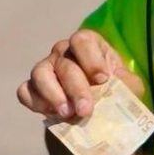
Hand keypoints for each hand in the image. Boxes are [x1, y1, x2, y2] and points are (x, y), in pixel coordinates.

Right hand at [17, 30, 143, 119]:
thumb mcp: (128, 87)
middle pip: (64, 63)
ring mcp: (45, 69)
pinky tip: (52, 115)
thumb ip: (127, 85)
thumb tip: (120, 90)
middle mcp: (63, 53)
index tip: (103, 79)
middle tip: (85, 110)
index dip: (91, 59)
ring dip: (53, 94)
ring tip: (67, 114)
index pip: (82, 40)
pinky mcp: (32, 89)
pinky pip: (25, 92)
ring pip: (40, 73)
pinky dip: (36, 103)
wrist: (96, 113)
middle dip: (76, 88)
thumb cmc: (113, 91)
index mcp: (87, 45)